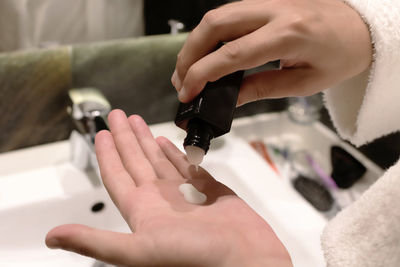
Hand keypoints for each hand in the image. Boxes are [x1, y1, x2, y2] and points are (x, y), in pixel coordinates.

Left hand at [46, 110, 291, 266]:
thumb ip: (97, 241)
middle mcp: (161, 201)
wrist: (246, 260)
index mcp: (143, 212)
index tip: (101, 133)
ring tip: (138, 121)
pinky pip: (187, 165)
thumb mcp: (140, 249)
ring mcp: (185, 194)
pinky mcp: (208, 190)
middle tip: (117, 115)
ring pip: (159, 161)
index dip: (107, 154)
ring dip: (147, 141)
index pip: (117, 176)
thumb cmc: (198, 258)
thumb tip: (53, 237)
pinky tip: (167, 142)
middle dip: (126, 137)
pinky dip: (175, 153)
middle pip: (136, 162)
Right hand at [172, 0, 371, 105]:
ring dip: (195, 44)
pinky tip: (205, 55)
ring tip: (187, 71)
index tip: (187, 93)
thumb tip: (230, 99)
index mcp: (290, 34)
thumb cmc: (340, 57)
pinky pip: (228, 15)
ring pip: (217, 16)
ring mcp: (268, 2)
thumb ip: (263, 89)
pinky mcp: (264, 2)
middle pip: (215, 24)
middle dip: (189, 54)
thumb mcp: (305, 83)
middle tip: (181, 82)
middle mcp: (275, 10)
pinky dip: (209, 36)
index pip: (233, 53)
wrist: (359, 28)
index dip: (203, 74)